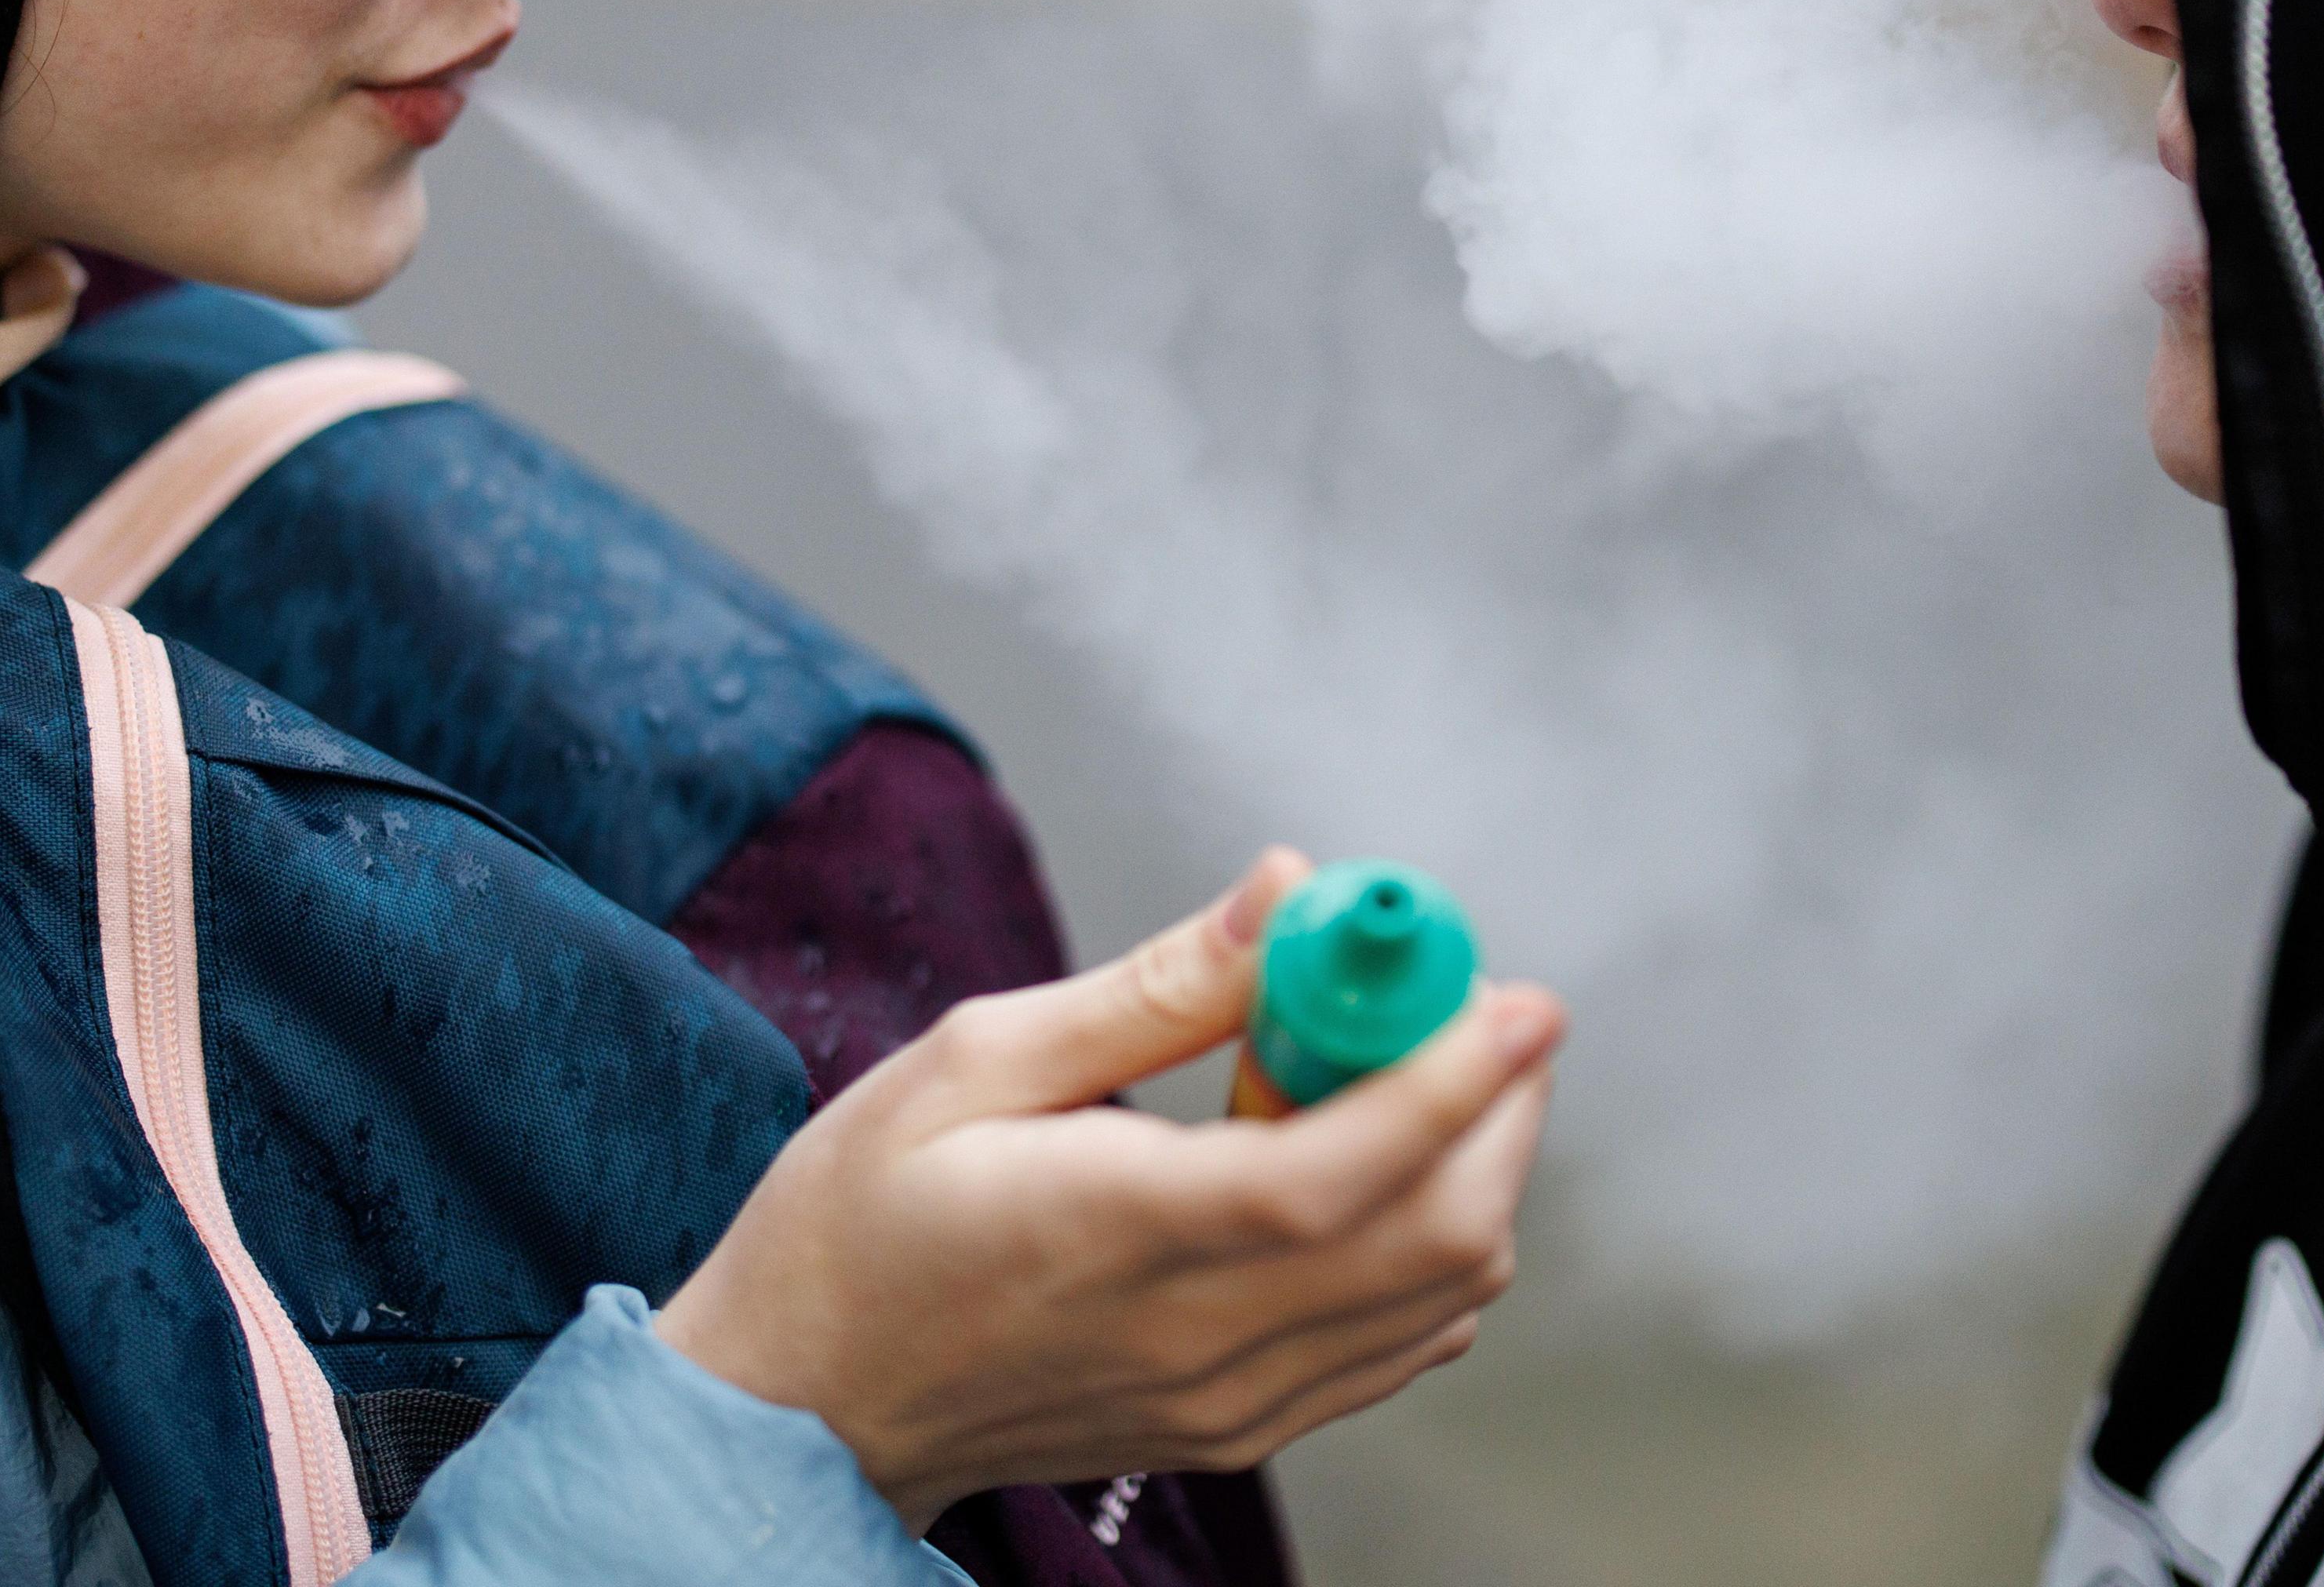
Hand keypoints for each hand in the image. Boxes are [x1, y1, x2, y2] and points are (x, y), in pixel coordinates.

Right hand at [655, 848, 1562, 1529]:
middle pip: (1436, 1239)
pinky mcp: (1239, 1427)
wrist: (804, 1404)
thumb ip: (1152, 988)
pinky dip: (1431, 1248)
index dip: (1454, 1079)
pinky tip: (1364, 1169)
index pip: (1342, 1171)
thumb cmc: (861, 1224)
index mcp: (1119, 1229)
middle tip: (1472, 1006)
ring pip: (1443, 1297)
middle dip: (1496, 1107)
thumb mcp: (973, 1061)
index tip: (1519, 996)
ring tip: (1399, 1074)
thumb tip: (1287, 896)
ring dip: (1472, 1171)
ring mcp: (1229, 1399)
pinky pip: (1399, 1343)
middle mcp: (1196, 1335)